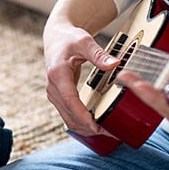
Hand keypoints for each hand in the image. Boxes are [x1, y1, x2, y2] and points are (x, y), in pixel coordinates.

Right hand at [43, 19, 119, 137]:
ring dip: (85, 128)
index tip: (97, 126)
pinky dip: (81, 123)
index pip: (70, 100)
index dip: (83, 116)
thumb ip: (99, 54)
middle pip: (69, 115)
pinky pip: (68, 116)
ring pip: (67, 119)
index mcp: (58, 74)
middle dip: (88, 127)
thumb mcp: (85, 42)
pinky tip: (95, 126)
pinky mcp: (58, 97)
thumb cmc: (70, 38)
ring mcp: (54, 94)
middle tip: (110, 132)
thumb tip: (115, 64)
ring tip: (106, 132)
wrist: (56, 37)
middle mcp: (53, 87)